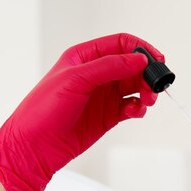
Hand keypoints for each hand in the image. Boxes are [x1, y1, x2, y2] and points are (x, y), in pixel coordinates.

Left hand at [0, 33, 161, 190]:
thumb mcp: (76, 80)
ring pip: (135, 87)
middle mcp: (96, 74)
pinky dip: (139, 108)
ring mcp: (103, 96)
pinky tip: (135, 112)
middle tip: (154, 87)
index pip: (120, 44)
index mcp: (84, 58)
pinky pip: (132, 107)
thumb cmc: (43, 110)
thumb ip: (109, 67)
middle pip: (132, 66)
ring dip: (146, 92)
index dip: (140, 49)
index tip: (156, 61)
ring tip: (147, 101)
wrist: (35, 147)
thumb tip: (139, 60)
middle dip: (147, 74)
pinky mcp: (108, 116)